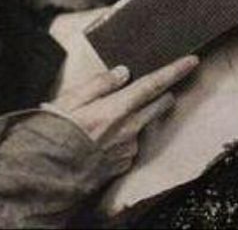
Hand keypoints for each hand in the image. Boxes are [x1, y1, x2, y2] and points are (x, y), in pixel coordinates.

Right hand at [49, 55, 198, 175]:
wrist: (47, 175)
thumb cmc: (54, 134)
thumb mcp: (70, 99)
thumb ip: (100, 84)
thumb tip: (122, 72)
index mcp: (116, 109)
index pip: (153, 85)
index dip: (174, 72)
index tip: (191, 62)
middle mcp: (128, 130)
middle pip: (158, 105)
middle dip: (163, 93)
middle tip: (158, 86)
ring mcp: (127, 150)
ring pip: (141, 124)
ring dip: (134, 116)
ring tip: (103, 118)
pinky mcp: (123, 165)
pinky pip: (130, 144)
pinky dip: (123, 135)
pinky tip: (101, 137)